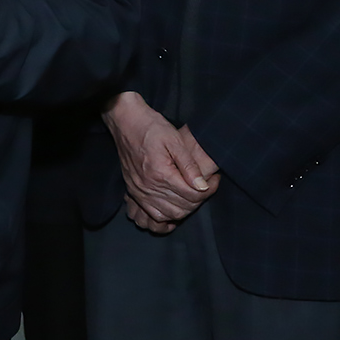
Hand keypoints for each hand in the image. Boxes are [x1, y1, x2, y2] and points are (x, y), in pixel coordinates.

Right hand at [103, 92, 219, 230]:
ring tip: (192, 195)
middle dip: (199, 200)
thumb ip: (189, 165)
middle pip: (182, 208)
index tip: (214, 180)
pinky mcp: (133, 192)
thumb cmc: (151, 127)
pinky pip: (152, 215)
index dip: (209, 190)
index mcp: (160, 174)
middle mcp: (148, 188)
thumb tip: (202, 186)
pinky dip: (165, 218)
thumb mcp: (174, 140)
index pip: (192, 195)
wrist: (125, 122)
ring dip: (184, 210)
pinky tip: (174, 211)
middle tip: (206, 186)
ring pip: (169, 215)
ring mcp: (139, 192)